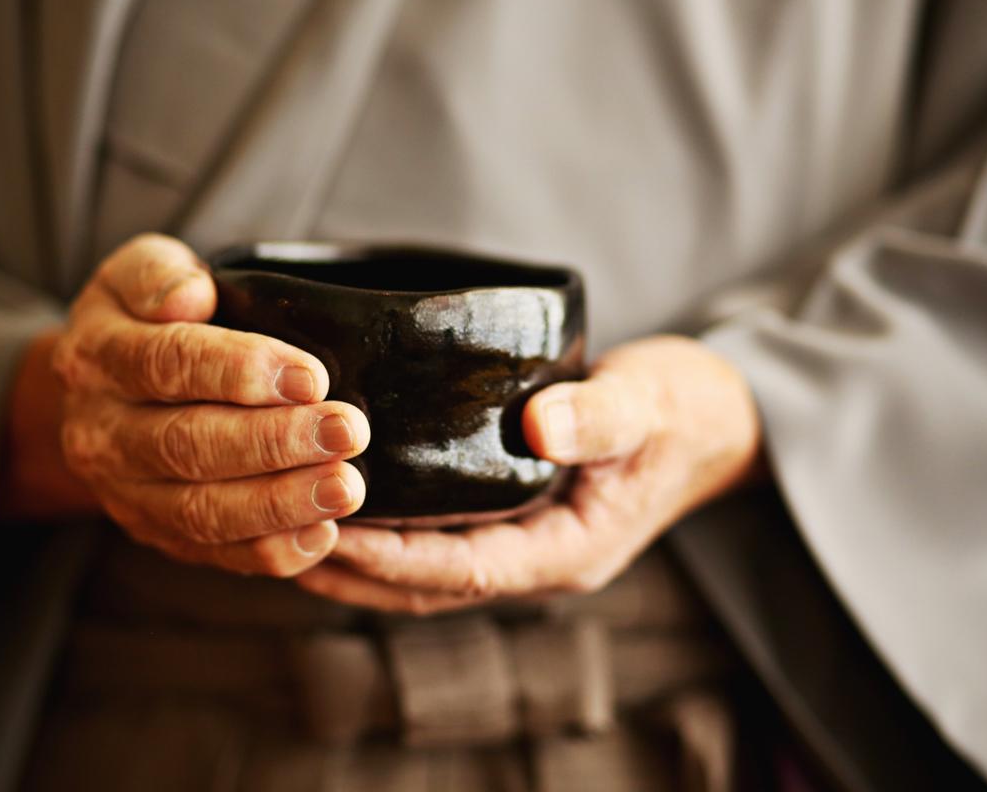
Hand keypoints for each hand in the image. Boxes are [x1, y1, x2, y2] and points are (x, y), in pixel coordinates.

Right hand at [40, 234, 368, 575]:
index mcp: (98, 359)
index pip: (168, 365)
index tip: (312, 376)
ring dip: (280, 504)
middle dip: (274, 442)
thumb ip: (159, 274)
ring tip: (346, 488)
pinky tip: (323, 533)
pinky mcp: (161, 534)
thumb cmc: (145, 320)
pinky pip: (216, 553)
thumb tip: (189, 295)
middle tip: (347, 432)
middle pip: (188, 445)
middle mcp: (103, 434)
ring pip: (202, 511)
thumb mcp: (139, 272)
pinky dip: (271, 551)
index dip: (240, 370)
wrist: (104, 393)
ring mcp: (128, 495)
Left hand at [295, 336, 759, 612]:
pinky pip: (435, 540)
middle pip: (428, 583)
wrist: (710, 420)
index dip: (390, 558)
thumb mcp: (650, 404)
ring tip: (284, 532)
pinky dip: (384, 534)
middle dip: (353, 569)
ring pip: (424, 570)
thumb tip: (540, 426)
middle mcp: (538, 560)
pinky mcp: (510, 519)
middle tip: (276, 538)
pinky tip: (339, 509)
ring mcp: (523, 544)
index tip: (325, 533)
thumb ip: (600, 416)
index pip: (463, 568)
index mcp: (570, 550)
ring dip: (356, 560)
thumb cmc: (683, 410)